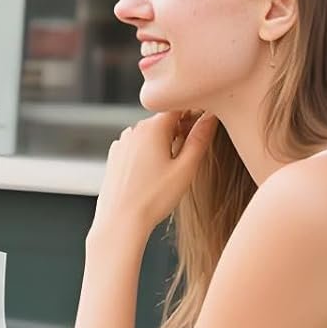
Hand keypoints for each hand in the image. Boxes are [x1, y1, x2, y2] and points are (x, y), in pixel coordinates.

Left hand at [94, 110, 217, 239]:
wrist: (120, 221)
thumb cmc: (154, 198)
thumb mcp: (185, 168)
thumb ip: (200, 139)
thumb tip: (211, 117)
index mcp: (152, 128)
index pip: (179, 106)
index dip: (195, 113)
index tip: (204, 128)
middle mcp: (133, 130)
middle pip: (164, 120)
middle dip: (180, 130)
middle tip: (192, 151)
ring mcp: (121, 143)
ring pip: (150, 134)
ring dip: (164, 142)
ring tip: (173, 166)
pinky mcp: (115, 157)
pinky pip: (137, 147)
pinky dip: (148, 153)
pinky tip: (154, 174)